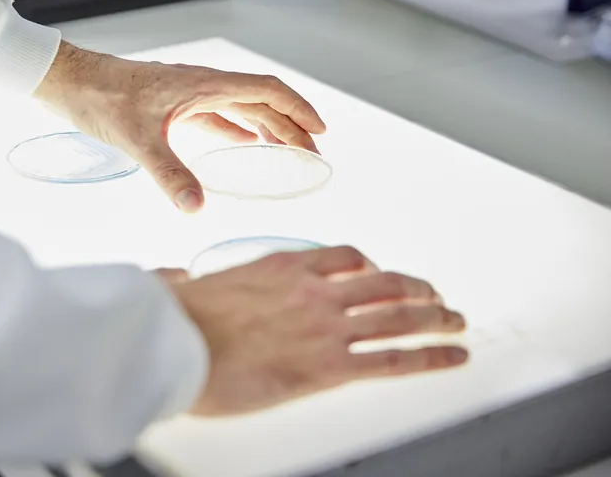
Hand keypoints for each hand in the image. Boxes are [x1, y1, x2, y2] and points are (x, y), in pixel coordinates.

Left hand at [33, 42, 325, 212]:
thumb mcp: (137, 138)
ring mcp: (187, 94)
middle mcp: (201, 85)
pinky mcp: (171, 105)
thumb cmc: (100, 98)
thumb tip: (195, 207)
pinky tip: (241, 145)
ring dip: (266, 127)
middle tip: (313, 154)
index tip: (320, 132)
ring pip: (240, 108)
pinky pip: (215, 116)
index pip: (266, 90)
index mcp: (203, 83)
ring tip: (288, 151)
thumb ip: (168, 172)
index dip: (297, 109)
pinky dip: (235, 130)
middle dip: (290, 125)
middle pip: (260, 101)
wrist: (68, 80)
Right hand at [170, 246, 467, 416]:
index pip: (344, 257)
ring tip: (456, 324)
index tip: (379, 272)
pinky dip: (432, 357)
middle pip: (384, 284)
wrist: (176, 346)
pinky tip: (452, 357)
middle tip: (435, 298)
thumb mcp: (179, 289)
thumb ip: (180, 280)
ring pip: (400, 317)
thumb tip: (169, 278)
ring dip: (436, 320)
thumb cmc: (176, 321)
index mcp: (282, 268)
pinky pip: (395, 359)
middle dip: (417, 290)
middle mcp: (314, 291)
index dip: (371, 266)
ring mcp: (326, 327)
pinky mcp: (330, 366)